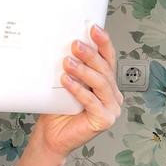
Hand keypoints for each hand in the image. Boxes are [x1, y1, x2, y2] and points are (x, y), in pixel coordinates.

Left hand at [34, 25, 123, 158]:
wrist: (51, 136)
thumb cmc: (59, 110)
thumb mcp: (67, 83)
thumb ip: (72, 67)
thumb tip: (65, 43)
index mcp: (107, 83)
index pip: (108, 58)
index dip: (103, 43)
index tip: (93, 28)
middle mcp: (113, 94)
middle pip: (105, 69)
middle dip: (90, 55)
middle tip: (75, 44)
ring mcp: (112, 108)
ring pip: (100, 83)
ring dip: (83, 70)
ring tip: (67, 62)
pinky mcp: (105, 120)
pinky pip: (92, 101)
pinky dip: (78, 89)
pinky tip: (66, 81)